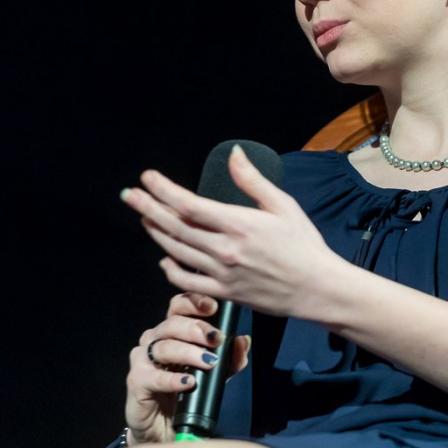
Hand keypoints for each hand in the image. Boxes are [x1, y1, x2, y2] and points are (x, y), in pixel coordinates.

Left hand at [120, 144, 344, 318]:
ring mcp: (222, 274)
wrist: (318, 288)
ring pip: (177, 251)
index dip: (163, 190)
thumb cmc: (304, 245)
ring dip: (156, 233)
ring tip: (144, 218)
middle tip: (130, 195)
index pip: (189, 204)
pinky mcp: (225, 293)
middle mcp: (226, 249)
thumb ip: (252, 180)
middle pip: (175, 227)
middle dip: (148, 208)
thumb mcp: (283, 205)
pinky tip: (165, 258)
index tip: (148, 177)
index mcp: (240, 224)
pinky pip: (187, 282)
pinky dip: (171, 269)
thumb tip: (234, 154)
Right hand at [124, 292, 251, 444]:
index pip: (178, 306)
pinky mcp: (137, 381)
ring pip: (164, 347)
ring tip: (209, 362)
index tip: (213, 306)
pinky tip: (189, 382)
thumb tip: (243, 341)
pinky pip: (154, 376)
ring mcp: (142, 359)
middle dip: (196, 328)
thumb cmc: (188, 391)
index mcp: (171, 330)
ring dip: (189, 352)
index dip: (193, 302)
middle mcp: (154, 339)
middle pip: (172, 323)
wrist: (164, 426)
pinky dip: (173, 379)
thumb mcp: (216, 373)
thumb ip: (231, 358)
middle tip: (216, 338)